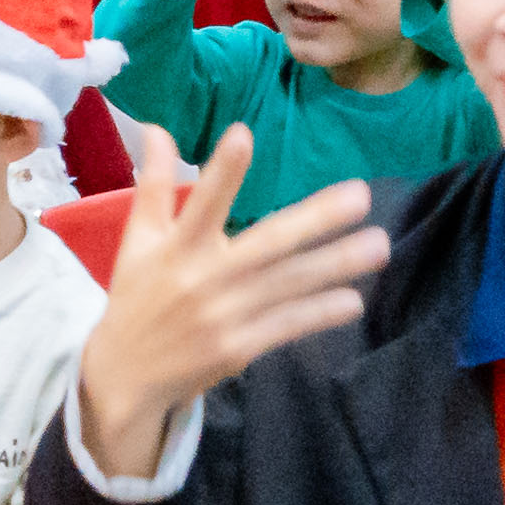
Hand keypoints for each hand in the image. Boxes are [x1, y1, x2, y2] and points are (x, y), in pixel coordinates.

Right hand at [75, 123, 386, 485]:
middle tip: (361, 195)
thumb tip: (157, 129)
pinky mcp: (239, 347)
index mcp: (176, 246)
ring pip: (289, 283)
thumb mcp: (136, 241)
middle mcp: (204, 277)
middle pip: (267, 242)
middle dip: (316, 219)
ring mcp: (225, 315)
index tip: (243, 134)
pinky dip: (320, 312)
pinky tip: (353, 299)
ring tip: (379, 244)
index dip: (222, 170)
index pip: (201, 202)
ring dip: (336, 264)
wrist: (125, 375)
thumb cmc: (136, 298)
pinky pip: (288, 324)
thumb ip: (153, 185)